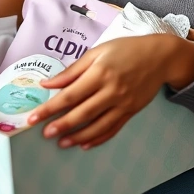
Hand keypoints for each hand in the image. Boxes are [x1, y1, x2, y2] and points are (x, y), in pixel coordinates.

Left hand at [26, 34, 193, 149]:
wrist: (160, 57)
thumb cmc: (126, 50)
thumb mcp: (97, 52)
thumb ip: (72, 70)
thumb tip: (48, 84)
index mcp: (100, 73)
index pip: (70, 95)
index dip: (50, 108)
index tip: (34, 117)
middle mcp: (112, 90)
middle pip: (82, 113)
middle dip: (61, 125)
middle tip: (44, 134)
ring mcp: (123, 103)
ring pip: (97, 126)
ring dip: (78, 136)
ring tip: (61, 143)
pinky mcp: (131, 111)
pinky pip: (113, 129)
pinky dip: (98, 138)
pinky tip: (85, 144)